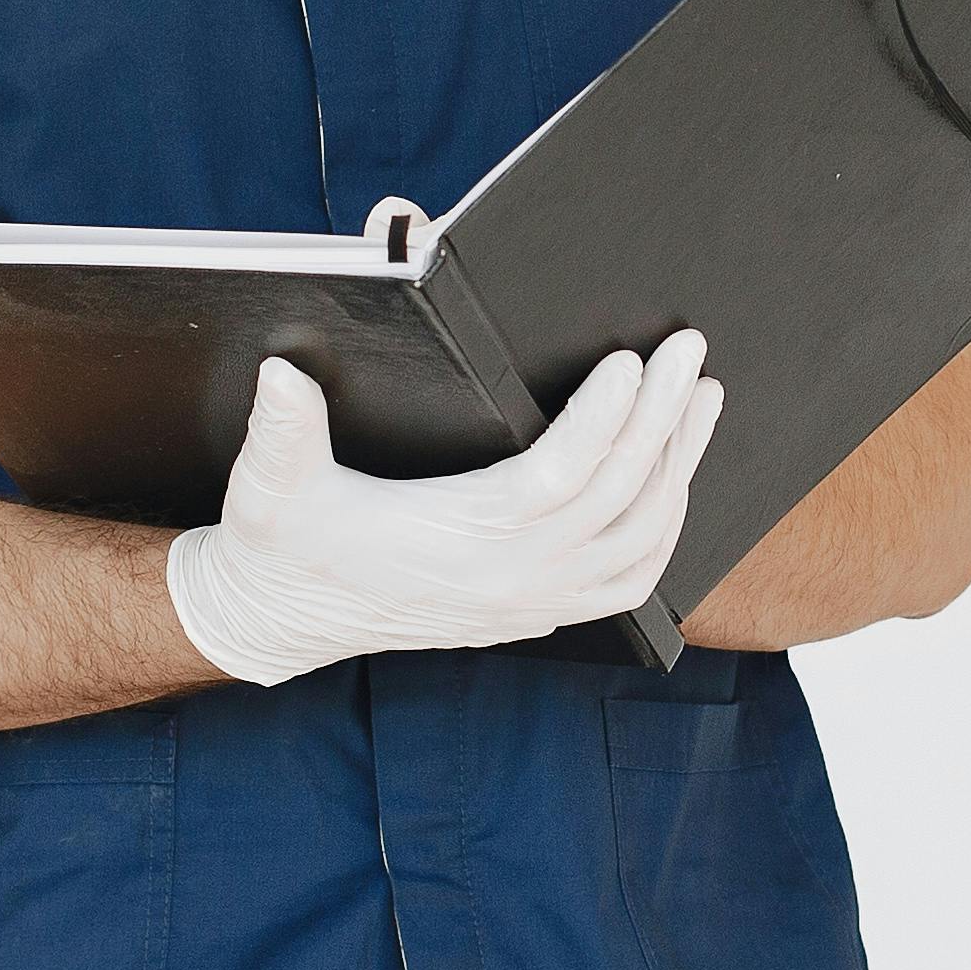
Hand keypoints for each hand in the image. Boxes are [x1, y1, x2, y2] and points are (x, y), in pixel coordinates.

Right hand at [163, 332, 723, 687]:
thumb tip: (281, 376)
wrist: (279, 616)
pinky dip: (663, 530)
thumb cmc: (281, 541)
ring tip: (698, 400)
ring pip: (639, 541)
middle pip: (618, 498)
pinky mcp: (534, 613)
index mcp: (458, 543)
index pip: (558, 478)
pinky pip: (629, 581)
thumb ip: (280, 430)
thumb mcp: (272, 483)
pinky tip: (674, 484)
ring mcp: (529, 603)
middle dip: (662, 420)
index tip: (631, 361)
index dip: (603, 419)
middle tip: (688, 353)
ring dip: (677, 468)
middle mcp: (509, 581)